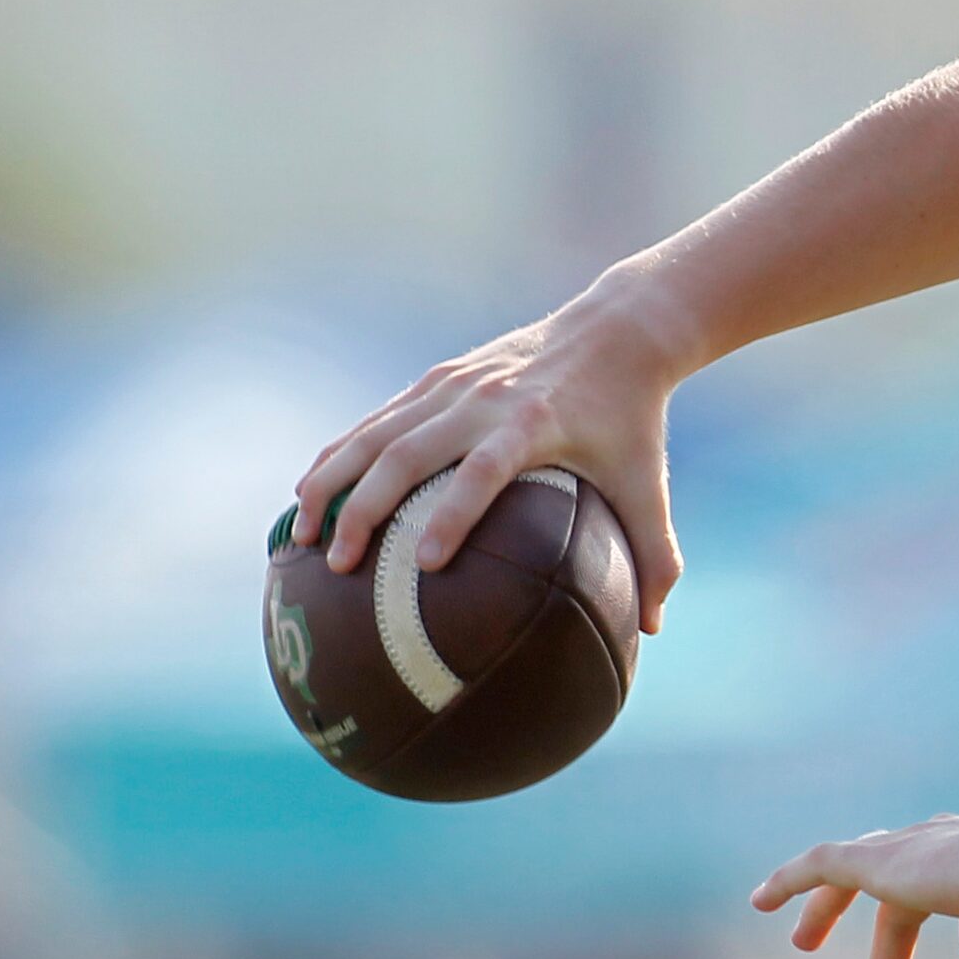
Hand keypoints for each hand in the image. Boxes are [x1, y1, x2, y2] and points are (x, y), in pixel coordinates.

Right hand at [290, 274, 688, 631]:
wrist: (616, 330)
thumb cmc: (633, 417)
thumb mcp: (647, 481)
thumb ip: (656, 553)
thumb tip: (653, 629)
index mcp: (534, 423)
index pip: (485, 470)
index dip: (455, 513)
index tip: (425, 561)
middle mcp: (486, 400)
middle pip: (410, 452)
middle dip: (368, 506)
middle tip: (340, 565)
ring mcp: (455, 384)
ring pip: (377, 432)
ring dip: (334, 480)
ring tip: (301, 536)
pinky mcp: (439, 378)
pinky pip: (378, 419)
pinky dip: (340, 452)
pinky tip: (309, 491)